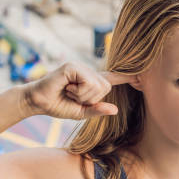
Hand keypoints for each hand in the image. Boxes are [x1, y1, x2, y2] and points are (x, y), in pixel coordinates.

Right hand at [19, 63, 135, 118]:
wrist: (38, 102)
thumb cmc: (58, 105)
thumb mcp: (81, 112)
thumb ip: (97, 110)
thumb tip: (115, 109)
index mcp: (91, 81)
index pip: (112, 78)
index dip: (126, 76)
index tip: (140, 76)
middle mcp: (88, 72)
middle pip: (105, 87)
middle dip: (91, 98)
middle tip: (74, 96)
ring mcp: (80, 67)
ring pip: (97, 86)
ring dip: (83, 96)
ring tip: (69, 92)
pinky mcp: (73, 66)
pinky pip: (87, 83)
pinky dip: (78, 91)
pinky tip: (67, 88)